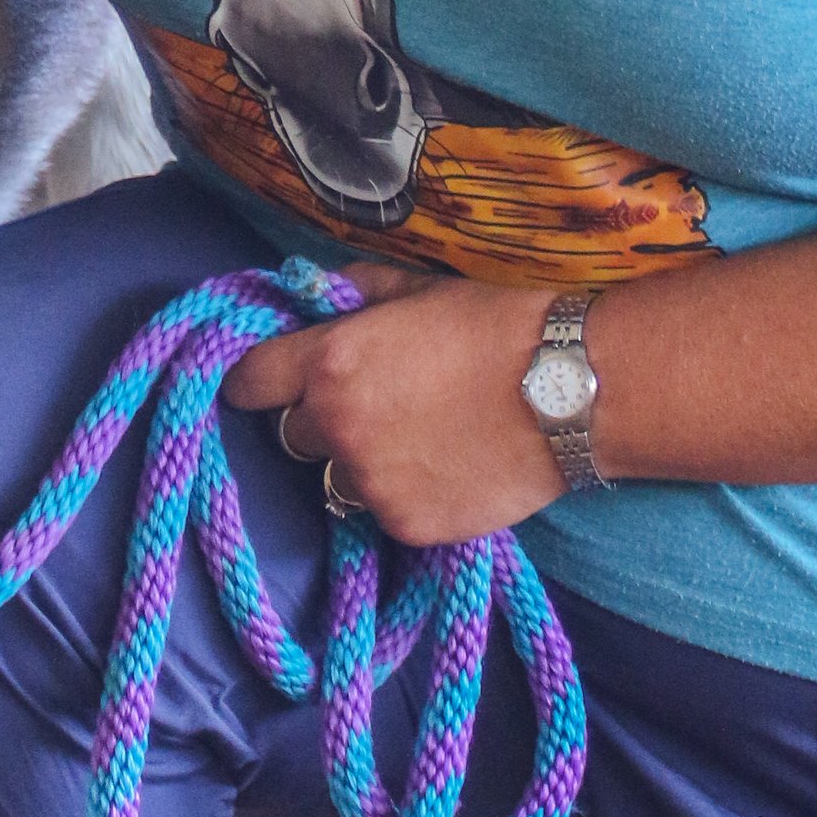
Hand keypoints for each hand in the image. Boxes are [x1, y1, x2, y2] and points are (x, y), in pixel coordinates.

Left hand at [225, 264, 566, 545]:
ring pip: (337, 476)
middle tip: (373, 406)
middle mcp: (336, 427)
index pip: (247, 381)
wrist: (568, 389)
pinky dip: (405, 494)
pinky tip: (448, 468)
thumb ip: (353, 295)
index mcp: (329, 362)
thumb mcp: (415, 290)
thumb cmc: (495, 325)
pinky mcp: (406, 526)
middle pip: (292, 431)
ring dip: (360, 461)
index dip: (255, 379)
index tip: (268, 382)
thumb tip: (315, 297)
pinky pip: (383, 510)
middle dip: (321, 419)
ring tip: (419, 440)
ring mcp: (370, 482)